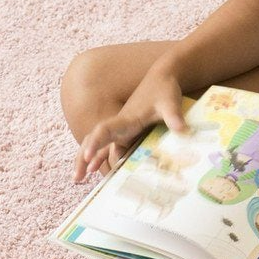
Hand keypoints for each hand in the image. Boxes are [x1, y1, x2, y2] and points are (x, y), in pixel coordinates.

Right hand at [73, 65, 189, 183]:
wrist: (162, 78)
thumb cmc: (164, 89)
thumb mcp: (170, 103)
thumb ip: (173, 116)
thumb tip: (182, 130)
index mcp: (126, 119)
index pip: (104, 131)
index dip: (95, 143)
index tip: (87, 156)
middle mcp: (119, 126)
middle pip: (94, 141)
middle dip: (83, 158)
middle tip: (76, 178)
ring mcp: (122, 130)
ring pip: (101, 147)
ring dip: (89, 161)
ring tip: (78, 179)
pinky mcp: (128, 133)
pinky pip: (112, 149)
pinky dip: (103, 159)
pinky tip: (98, 171)